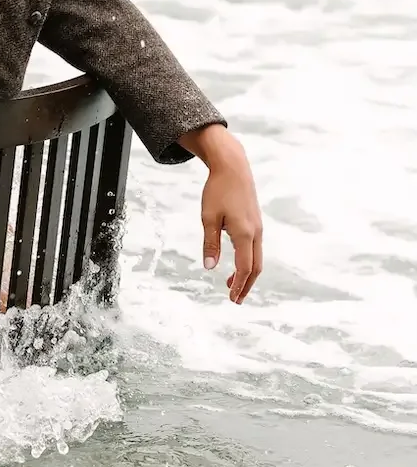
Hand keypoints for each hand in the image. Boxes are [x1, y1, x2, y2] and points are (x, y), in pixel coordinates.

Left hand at [180, 125, 262, 303]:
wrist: (233, 167)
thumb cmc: (218, 191)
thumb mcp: (208, 217)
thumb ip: (210, 243)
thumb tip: (210, 267)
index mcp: (244, 233)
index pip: (244, 267)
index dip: (239, 285)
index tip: (232, 298)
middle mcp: (256, 232)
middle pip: (256, 267)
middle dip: (246, 285)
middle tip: (235, 299)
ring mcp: (258, 227)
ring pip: (257, 258)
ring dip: (247, 274)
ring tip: (232, 284)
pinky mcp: (256, 222)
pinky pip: (256, 248)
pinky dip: (249, 261)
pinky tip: (237, 262)